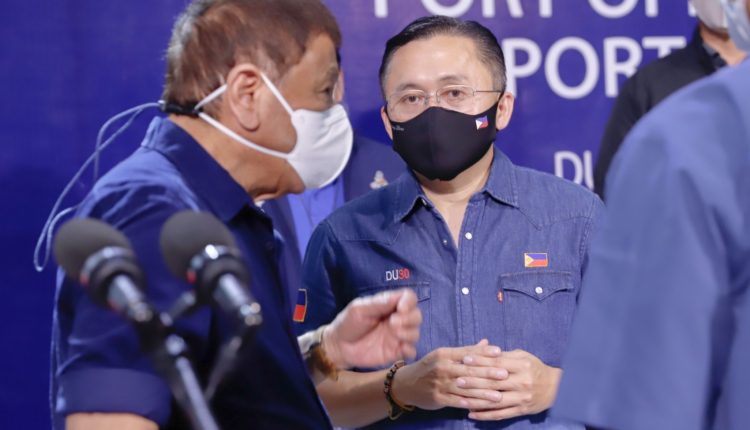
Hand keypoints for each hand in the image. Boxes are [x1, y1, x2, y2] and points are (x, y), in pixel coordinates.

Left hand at [322, 288, 421, 368]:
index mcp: (388, 306)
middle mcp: (396, 320)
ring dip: (409, 332)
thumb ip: (378, 303)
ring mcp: (397, 336)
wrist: (338, 347)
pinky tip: (399, 348)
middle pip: (416, 315)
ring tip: (394, 333)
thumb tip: (397, 298)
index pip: (409, 298)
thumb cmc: (347, 324)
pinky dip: (410, 349)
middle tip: (393, 323)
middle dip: (410, 318)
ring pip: (416, 332)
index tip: (401, 308)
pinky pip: (411, 351)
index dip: (409, 301)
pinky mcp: (395, 352)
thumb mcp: (358, 309)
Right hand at [391, 340, 509, 410]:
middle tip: (505, 374)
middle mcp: (442, 367)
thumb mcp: (444, 355)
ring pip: (465, 388)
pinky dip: (471, 404)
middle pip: (468, 370)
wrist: (405, 384)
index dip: (483, 352)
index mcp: (444, 354)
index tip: (499, 352)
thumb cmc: (429, 368)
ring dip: (483, 392)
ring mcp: (440, 383)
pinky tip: (483, 406)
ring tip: (499, 395)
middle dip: (488, 373)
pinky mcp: (438, 397)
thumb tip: (487, 342)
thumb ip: (466, 351)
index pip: (467, 352)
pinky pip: (457, 401)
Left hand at [460, 349, 560, 420]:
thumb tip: (482, 350)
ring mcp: (522, 398)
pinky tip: (472, 414)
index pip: (497, 363)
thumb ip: (504, 355)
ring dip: (476, 401)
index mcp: (522, 366)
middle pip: (494, 382)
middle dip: (474, 381)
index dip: (480, 361)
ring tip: (460, 399)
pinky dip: (485, 415)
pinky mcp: (521, 410)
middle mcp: (522, 382)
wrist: (557, 388)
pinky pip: (501, 414)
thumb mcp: (523, 357)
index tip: (465, 359)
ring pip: (495, 400)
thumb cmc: (535, 368)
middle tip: (457, 380)